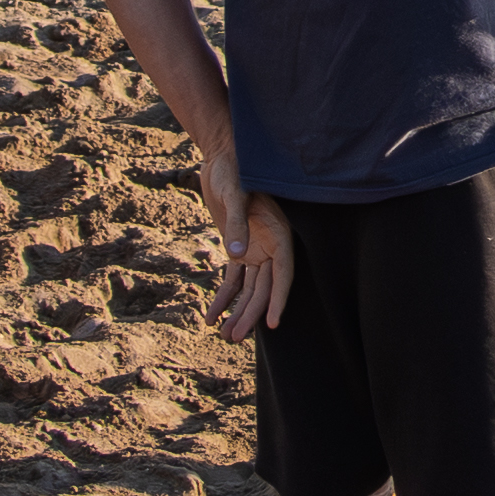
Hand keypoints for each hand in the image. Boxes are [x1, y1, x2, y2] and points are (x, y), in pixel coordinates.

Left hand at [208, 184, 295, 340]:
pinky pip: (233, 280)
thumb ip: (237, 223)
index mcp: (279, 233)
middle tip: (234, 337)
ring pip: (249, 289)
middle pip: (263, 288)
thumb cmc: (235, 170)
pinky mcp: (237, 249)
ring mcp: (254, 249)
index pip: (283, 273)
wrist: (221, 157)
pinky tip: (211, 316)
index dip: (278, 299)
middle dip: (250, 314)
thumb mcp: (235, 194)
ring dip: (237, 311)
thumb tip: (235, 255)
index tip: (272, 324)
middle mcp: (270, 246)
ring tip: (224, 335)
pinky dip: (223, 297)